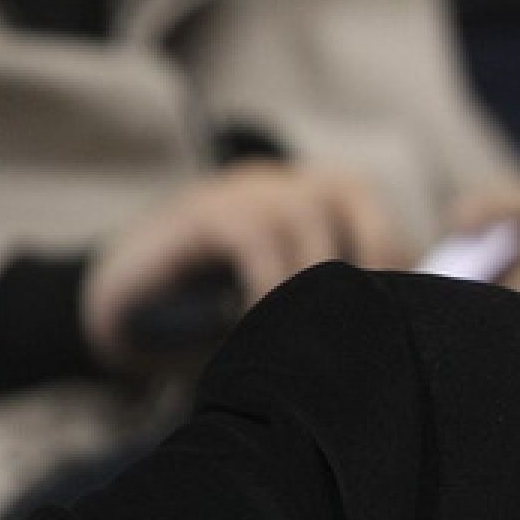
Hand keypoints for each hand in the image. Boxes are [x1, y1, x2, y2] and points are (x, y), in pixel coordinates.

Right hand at [83, 163, 410, 371]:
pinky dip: (268, 282)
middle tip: (368, 320)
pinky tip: (264, 323)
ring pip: (304, 213)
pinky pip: (253, 235)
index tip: (408, 313)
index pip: (376, 214)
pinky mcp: (197, 211)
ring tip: (310, 332)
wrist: (111, 316)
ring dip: (313, 278)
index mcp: (309, 202)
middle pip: (351, 193)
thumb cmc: (208, 323)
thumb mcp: (282, 314)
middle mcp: (277, 183)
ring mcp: (235, 190)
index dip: (397, 258)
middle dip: (369, 254)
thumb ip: (329, 310)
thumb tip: (397, 336)